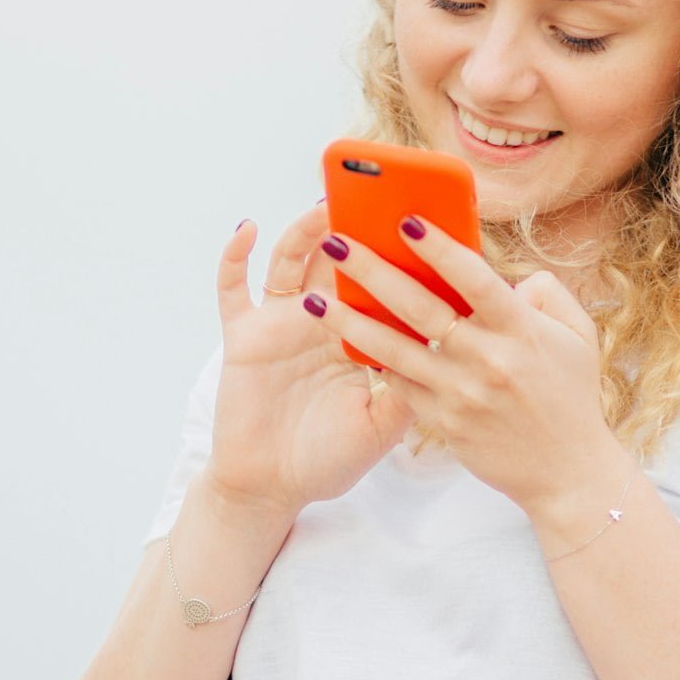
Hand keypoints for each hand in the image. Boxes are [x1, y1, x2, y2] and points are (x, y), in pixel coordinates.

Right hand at [201, 204, 418, 517]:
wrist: (272, 489)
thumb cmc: (328, 459)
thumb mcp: (382, 426)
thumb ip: (409, 388)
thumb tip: (446, 352)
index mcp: (362, 337)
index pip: (385, 284)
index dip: (403, 254)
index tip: (428, 220)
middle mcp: (323, 320)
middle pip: (342, 260)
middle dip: (358, 226)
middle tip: (378, 191)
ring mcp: (282, 324)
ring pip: (293, 261)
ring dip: (306, 230)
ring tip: (324, 207)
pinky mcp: (245, 335)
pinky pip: (233, 289)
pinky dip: (234, 257)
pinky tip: (246, 228)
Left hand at [302, 216, 611, 510]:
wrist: (567, 473)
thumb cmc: (571, 397)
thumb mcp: (577, 337)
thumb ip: (546, 295)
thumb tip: (511, 277)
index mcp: (522, 331)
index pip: (474, 278)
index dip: (438, 247)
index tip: (405, 220)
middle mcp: (488, 360)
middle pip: (421, 308)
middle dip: (373, 271)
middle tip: (335, 241)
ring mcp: (462, 394)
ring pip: (396, 350)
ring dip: (352, 322)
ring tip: (314, 300)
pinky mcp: (444, 423)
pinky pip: (401, 385)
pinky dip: (375, 361)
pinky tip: (344, 340)